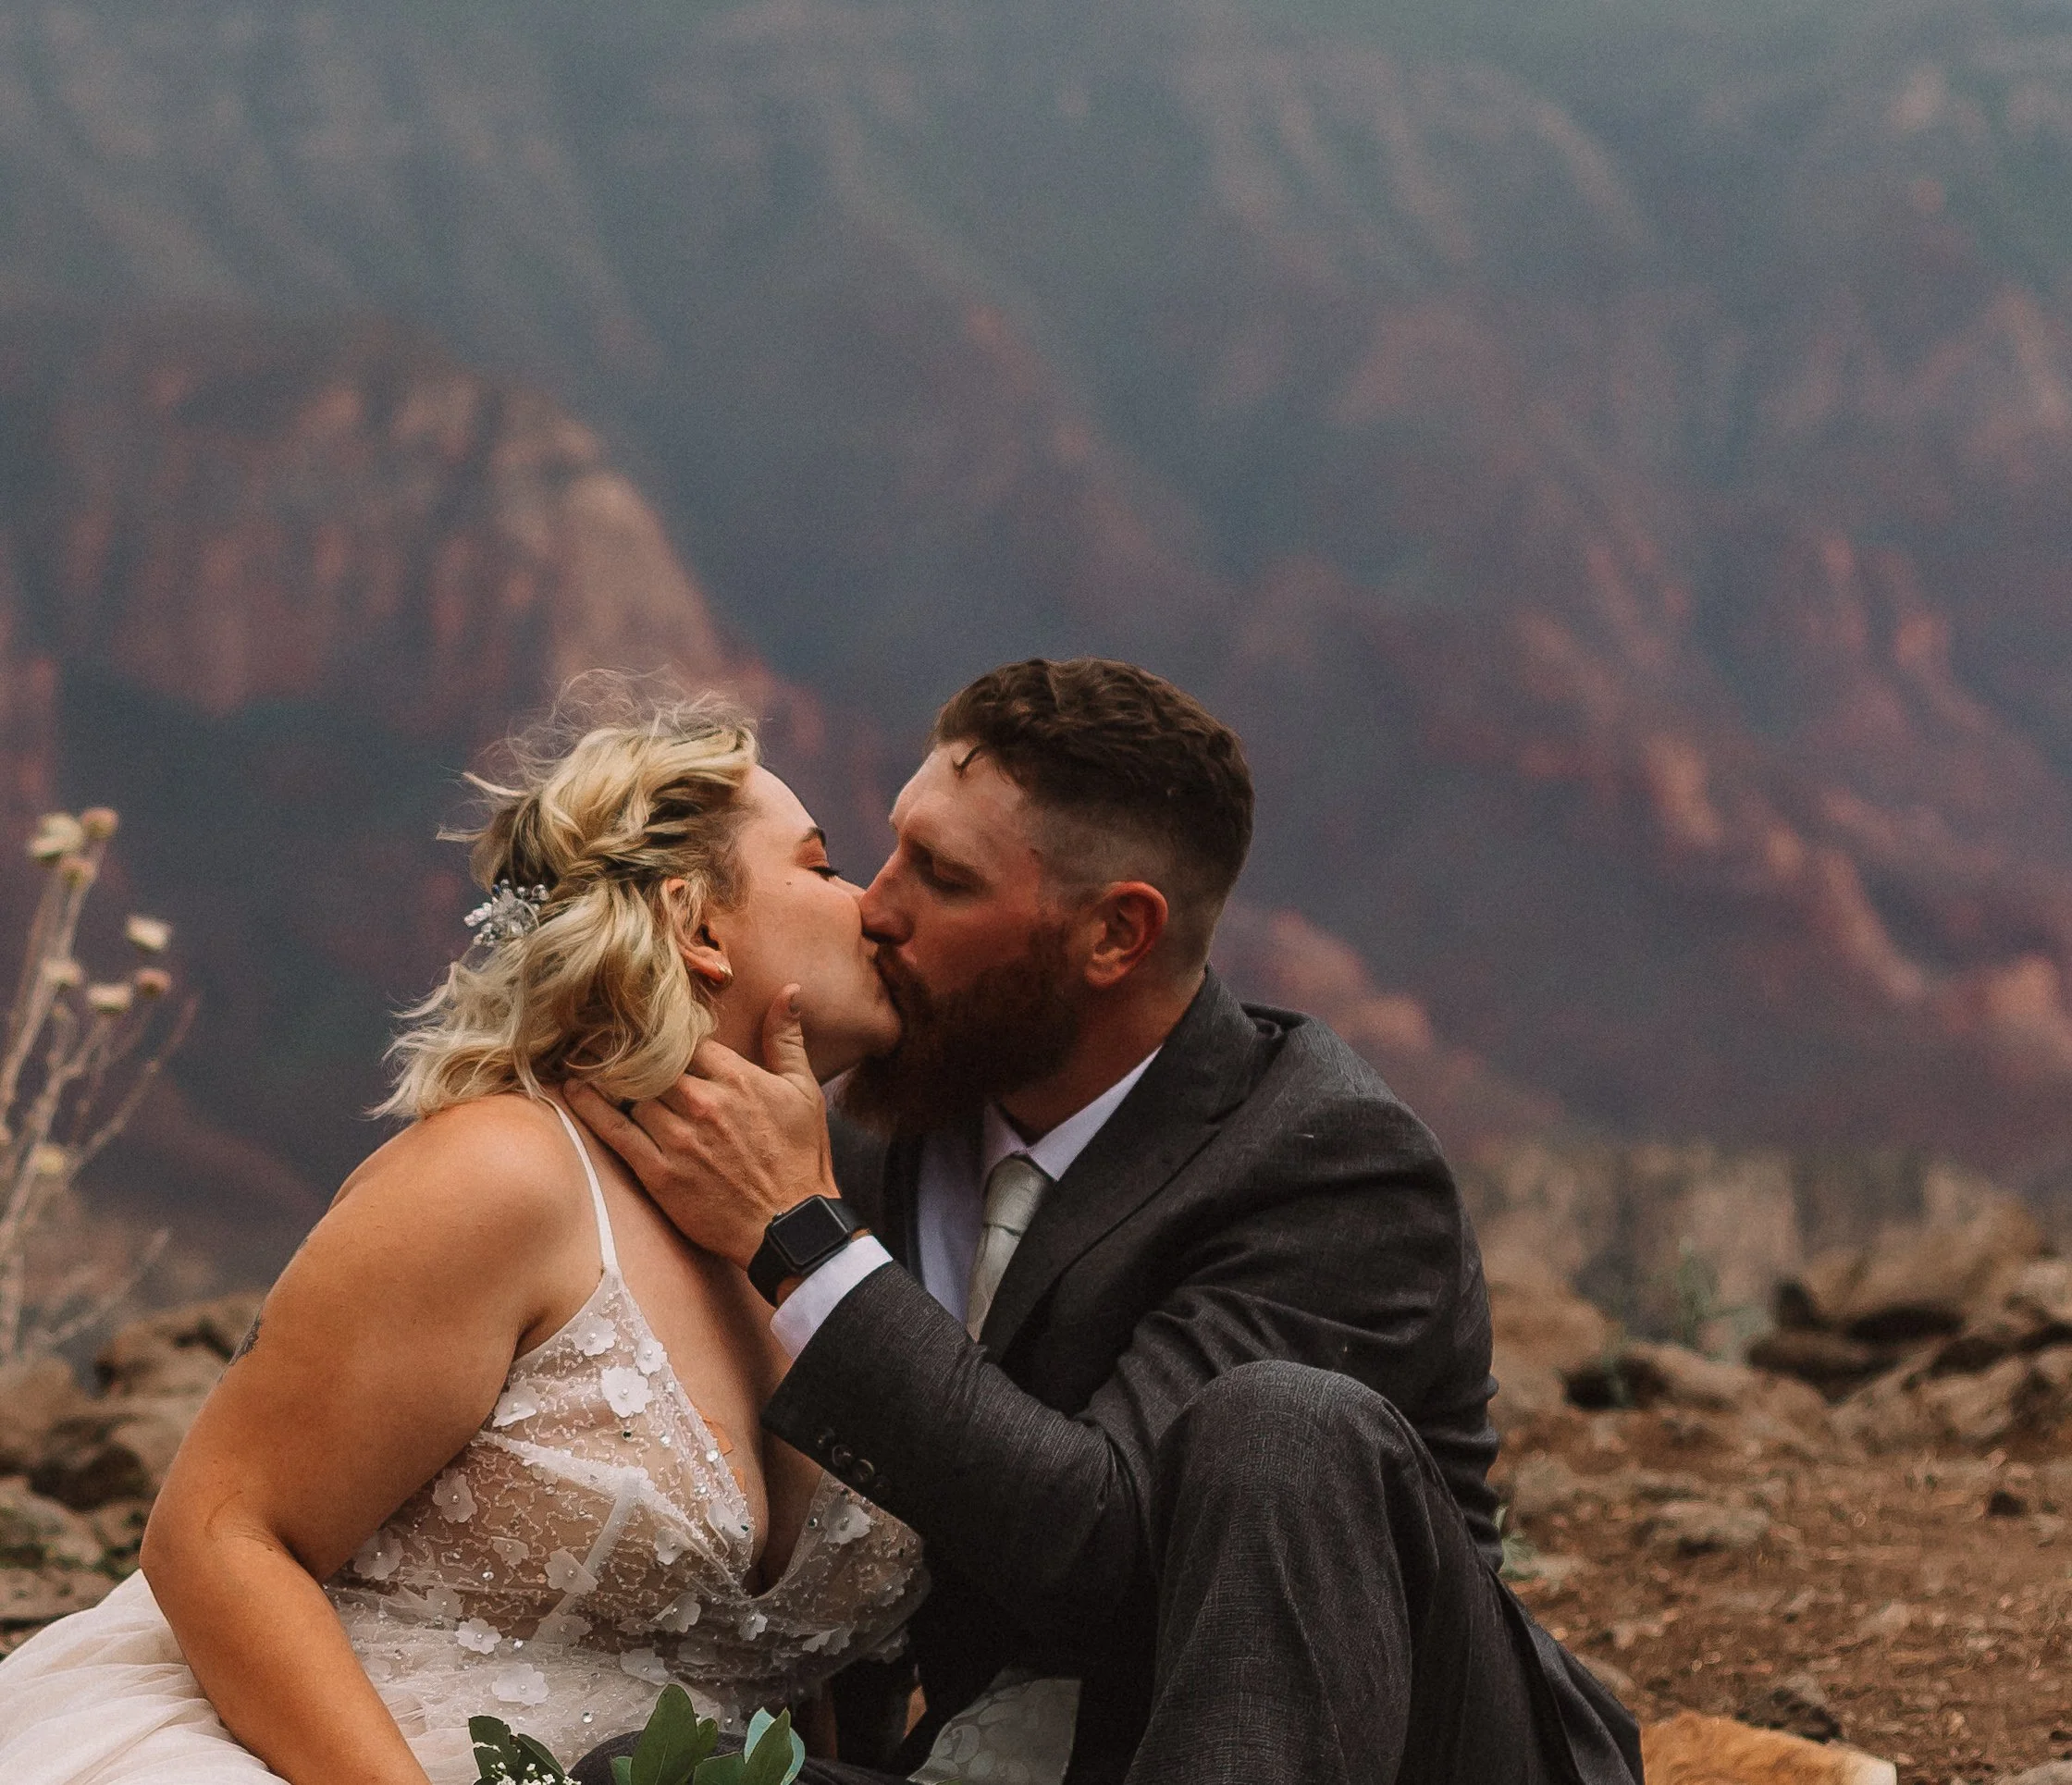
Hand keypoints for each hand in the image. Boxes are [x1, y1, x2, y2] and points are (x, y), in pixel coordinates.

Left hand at [566, 985, 838, 1270]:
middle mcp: (703, 1103)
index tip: (655, 1032)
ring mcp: (679, 1138)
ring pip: (631, 1093)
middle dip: (637, 1055)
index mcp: (737, 1078)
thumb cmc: (799, 1159)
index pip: (686, 1039)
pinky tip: (574, 1090)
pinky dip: (590, 1108)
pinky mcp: (660, 1172)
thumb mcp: (804, 1092)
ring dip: (617, 1083)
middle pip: (653, 1062)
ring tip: (597, 1069)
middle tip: (615, 1044)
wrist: (789, 1227)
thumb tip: (788, 992)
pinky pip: (614, 1132)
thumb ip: (787, 1039)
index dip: (670, 1035)